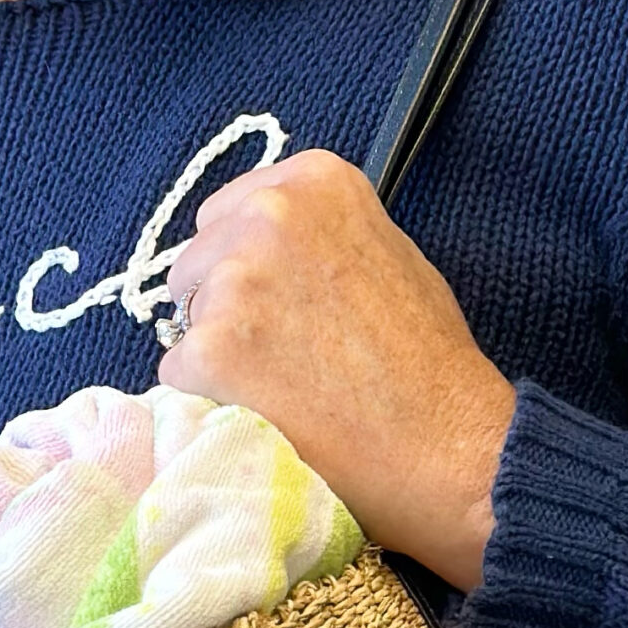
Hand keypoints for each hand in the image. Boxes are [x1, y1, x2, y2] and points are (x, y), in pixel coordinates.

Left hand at [154, 149, 517, 589]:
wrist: (449, 446)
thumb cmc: (429, 358)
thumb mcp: (386, 251)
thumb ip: (320, 234)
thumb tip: (260, 247)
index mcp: (314, 181)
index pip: (228, 212)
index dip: (248, 262)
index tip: (282, 299)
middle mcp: (269, 213)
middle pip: (198, 259)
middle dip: (225, 302)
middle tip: (284, 350)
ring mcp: (237, 279)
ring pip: (186, 318)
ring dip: (217, 351)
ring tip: (284, 384)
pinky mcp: (212, 348)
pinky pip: (178, 372)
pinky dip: (209, 397)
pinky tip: (267, 410)